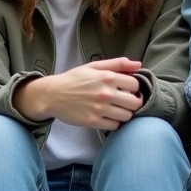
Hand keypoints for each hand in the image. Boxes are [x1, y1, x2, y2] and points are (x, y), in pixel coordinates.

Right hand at [14, 57, 143, 130]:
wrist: (52, 94)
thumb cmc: (74, 79)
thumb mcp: (94, 67)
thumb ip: (117, 64)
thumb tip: (138, 65)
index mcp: (107, 77)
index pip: (135, 85)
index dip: (133, 88)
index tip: (126, 90)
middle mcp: (105, 93)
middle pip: (135, 103)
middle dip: (132, 102)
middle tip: (124, 102)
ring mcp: (99, 109)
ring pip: (126, 116)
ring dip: (124, 114)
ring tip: (116, 110)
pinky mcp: (92, 121)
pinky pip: (114, 126)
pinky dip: (113, 123)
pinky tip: (107, 117)